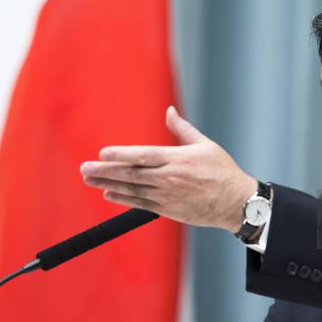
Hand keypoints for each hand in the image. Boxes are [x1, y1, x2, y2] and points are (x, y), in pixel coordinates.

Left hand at [80, 106, 257, 232]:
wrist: (236, 203)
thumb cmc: (223, 172)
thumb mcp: (206, 145)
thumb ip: (183, 129)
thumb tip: (169, 111)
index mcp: (178, 160)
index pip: (143, 156)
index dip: (121, 155)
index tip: (103, 153)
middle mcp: (169, 178)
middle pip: (132, 174)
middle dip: (106, 171)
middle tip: (85, 168)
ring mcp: (167, 196)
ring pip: (132, 190)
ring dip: (109, 185)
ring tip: (90, 179)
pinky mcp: (169, 210)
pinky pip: (141, 204)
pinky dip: (123, 199)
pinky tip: (108, 194)